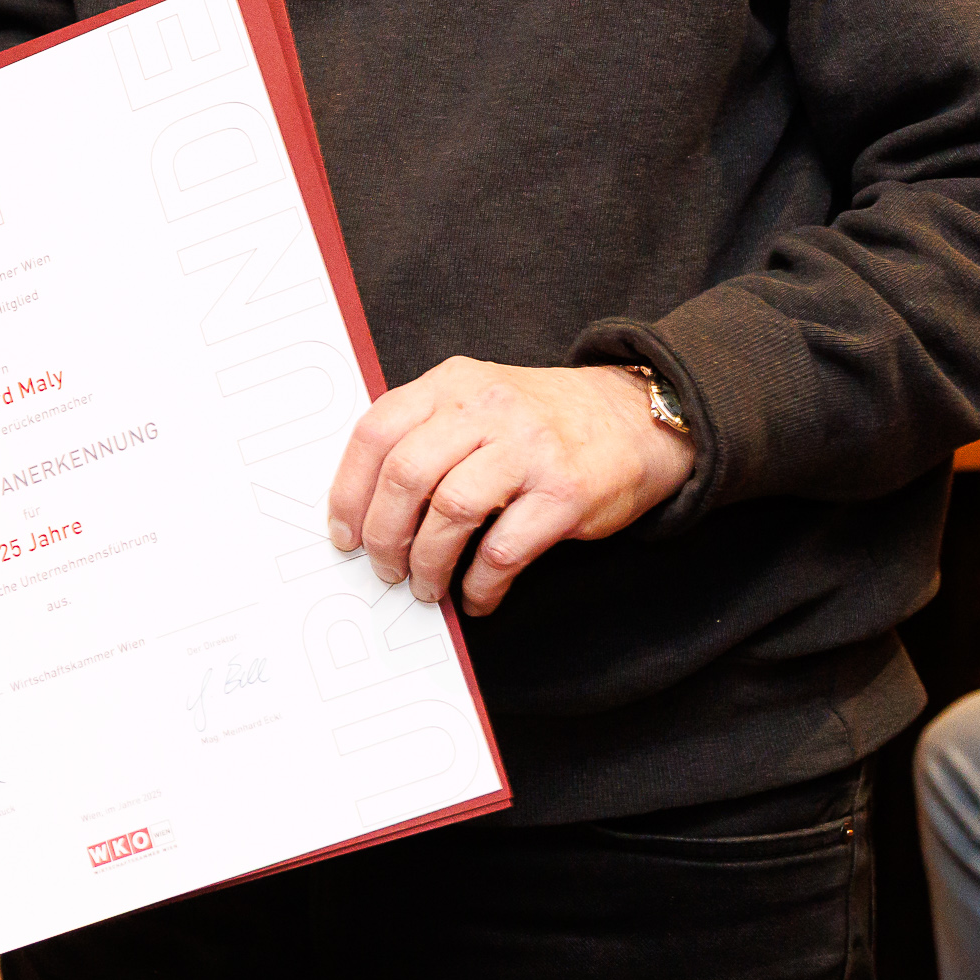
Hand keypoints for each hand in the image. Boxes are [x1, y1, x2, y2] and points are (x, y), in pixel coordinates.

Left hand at [325, 358, 693, 615]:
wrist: (636, 418)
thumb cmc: (543, 420)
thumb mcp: (478, 398)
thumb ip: (426, 431)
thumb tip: (364, 504)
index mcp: (453, 383)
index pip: (377, 432)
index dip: (349, 490)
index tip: (343, 534)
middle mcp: (487, 408)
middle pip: (406, 474)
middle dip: (384, 535)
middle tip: (384, 568)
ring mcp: (528, 449)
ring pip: (450, 512)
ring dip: (428, 563)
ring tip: (426, 586)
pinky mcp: (565, 493)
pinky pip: (503, 550)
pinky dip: (480, 585)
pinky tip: (476, 596)